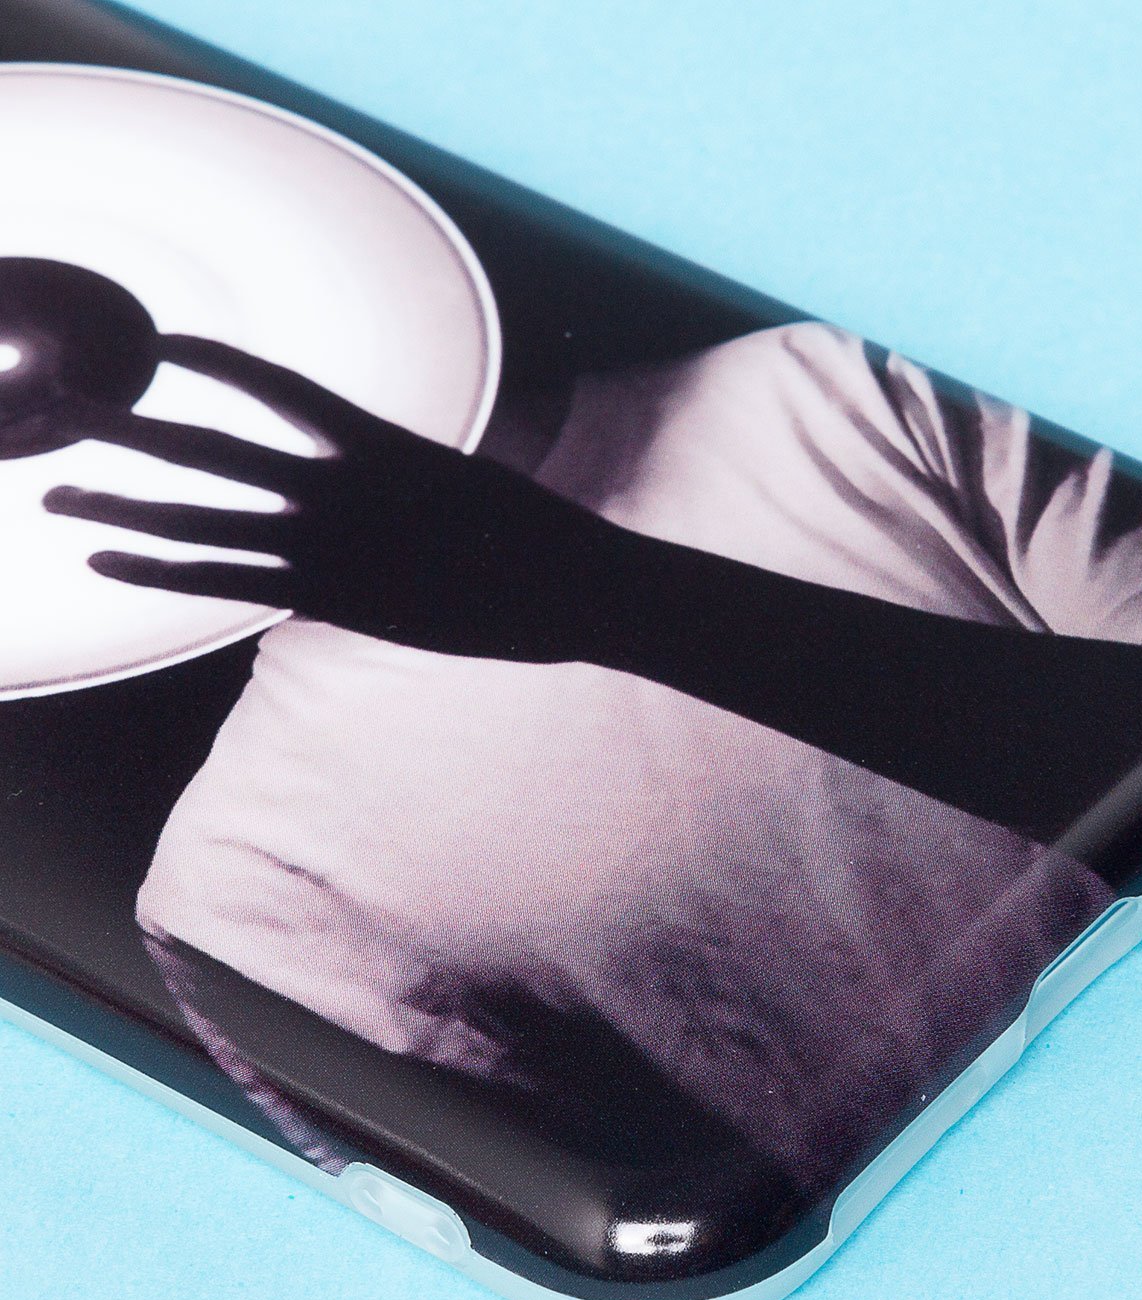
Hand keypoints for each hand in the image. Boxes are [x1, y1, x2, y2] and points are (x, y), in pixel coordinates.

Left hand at [43, 335, 622, 661]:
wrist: (573, 587)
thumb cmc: (538, 537)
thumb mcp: (471, 482)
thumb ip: (410, 474)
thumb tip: (394, 475)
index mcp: (379, 441)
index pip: (278, 384)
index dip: (216, 360)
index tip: (164, 343)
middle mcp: (342, 486)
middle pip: (211, 449)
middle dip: (128, 428)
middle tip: (61, 406)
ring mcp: (333, 546)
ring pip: (203, 521)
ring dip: (121, 504)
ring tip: (53, 490)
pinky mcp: (333, 599)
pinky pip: (228, 581)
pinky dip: (161, 567)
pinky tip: (105, 557)